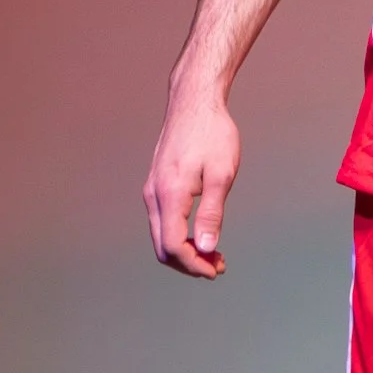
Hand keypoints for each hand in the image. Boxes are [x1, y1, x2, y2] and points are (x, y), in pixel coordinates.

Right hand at [142, 86, 238, 278]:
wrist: (193, 103)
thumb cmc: (212, 134)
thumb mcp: (221, 175)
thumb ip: (211, 213)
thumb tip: (207, 248)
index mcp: (169, 194)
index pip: (173, 245)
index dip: (195, 264)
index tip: (218, 269)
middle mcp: (153, 195)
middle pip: (162, 247)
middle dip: (189, 263)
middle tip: (219, 266)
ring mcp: (151, 190)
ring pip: (160, 236)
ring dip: (185, 251)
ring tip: (214, 254)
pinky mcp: (156, 185)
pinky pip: (162, 222)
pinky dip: (180, 236)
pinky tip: (201, 233)